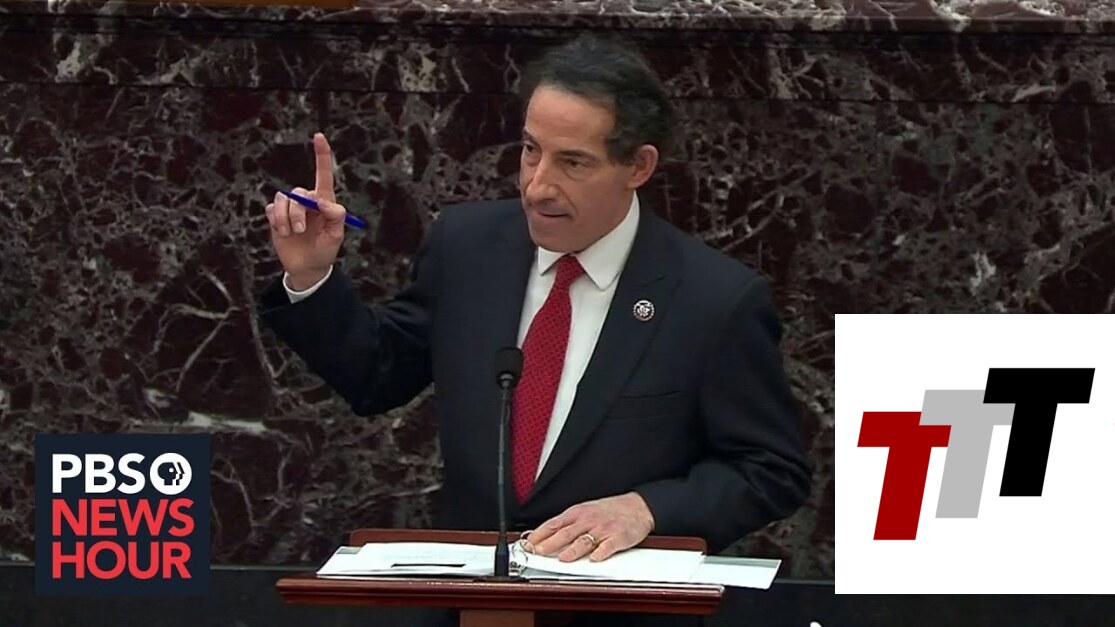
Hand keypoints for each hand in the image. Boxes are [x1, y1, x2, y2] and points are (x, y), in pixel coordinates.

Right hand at [265, 132, 349, 289]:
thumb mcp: (336, 235)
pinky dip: (276, 221)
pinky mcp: (277, 216)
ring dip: (286, 218)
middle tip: (300, 231)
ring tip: (291, 233)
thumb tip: (323, 201)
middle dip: (297, 212)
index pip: (323, 174)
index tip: (319, 136)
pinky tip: (282, 232)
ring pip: (282, 199)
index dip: (322, 154)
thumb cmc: (325, 250)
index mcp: (324, 201)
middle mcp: (307, 201)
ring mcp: (291, 208)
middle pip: (298, 193)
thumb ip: (335, 216)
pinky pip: (271, 209)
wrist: (307, 267)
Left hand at [522, 492, 654, 562]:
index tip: (528, 544)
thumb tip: (545, 535)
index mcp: (578, 513)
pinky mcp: (618, 537)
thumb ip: (567, 523)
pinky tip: (595, 559)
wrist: (637, 506)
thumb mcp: (585, 511)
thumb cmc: (609, 510)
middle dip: (550, 543)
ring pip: (585, 540)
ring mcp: (603, 529)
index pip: (554, 524)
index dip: (539, 535)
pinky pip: (608, 546)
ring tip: (563, 558)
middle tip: (538, 552)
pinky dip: (601, 553)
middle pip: (566, 533)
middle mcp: (588, 520)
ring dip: (573, 550)